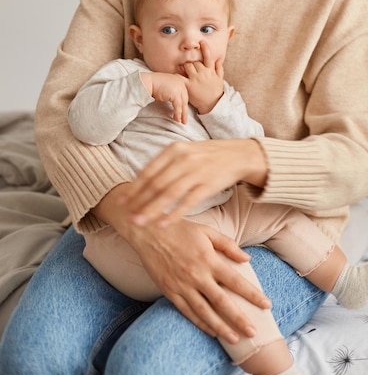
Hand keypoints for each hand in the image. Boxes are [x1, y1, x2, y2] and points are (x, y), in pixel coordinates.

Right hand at [93, 189, 270, 342]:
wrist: (149, 232)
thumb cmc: (180, 229)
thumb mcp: (207, 231)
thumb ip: (227, 245)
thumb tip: (246, 259)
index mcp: (208, 259)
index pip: (235, 280)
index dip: (252, 294)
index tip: (266, 304)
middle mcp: (196, 275)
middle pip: (222, 302)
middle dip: (239, 318)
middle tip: (253, 332)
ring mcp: (182, 285)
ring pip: (204, 312)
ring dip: (221, 327)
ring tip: (235, 338)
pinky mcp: (169, 291)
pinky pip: (187, 312)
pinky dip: (200, 323)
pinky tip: (211, 331)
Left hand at [118, 138, 267, 226]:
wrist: (238, 155)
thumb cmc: (207, 155)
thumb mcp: (185, 151)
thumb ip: (165, 163)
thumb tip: (140, 179)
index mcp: (174, 149)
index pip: (149, 171)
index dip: (134, 187)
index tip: (121, 201)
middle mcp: (183, 159)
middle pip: (156, 184)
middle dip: (139, 202)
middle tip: (126, 217)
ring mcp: (196, 171)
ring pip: (169, 194)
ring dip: (152, 210)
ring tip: (139, 223)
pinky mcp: (208, 184)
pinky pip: (188, 202)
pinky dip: (174, 214)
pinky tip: (163, 224)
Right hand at [141, 72, 188, 122]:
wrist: (148, 82)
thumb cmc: (154, 84)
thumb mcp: (166, 85)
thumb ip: (172, 90)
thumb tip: (173, 100)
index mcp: (179, 80)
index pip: (184, 94)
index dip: (184, 104)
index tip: (183, 111)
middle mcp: (181, 83)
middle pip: (185, 99)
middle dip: (185, 110)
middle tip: (184, 119)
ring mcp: (179, 88)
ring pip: (183, 104)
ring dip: (183, 114)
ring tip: (181, 121)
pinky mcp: (175, 95)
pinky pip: (178, 106)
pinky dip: (178, 114)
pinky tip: (176, 119)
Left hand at [184, 39, 223, 113]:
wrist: (212, 104)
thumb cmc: (215, 91)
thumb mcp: (220, 79)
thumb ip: (219, 69)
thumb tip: (218, 60)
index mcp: (211, 71)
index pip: (208, 56)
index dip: (205, 48)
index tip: (202, 41)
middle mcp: (203, 73)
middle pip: (195, 61)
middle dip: (192, 62)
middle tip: (191, 67)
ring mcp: (196, 79)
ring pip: (187, 66)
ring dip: (185, 67)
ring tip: (184, 70)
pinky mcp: (189, 86)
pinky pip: (181, 77)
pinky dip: (178, 75)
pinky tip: (176, 74)